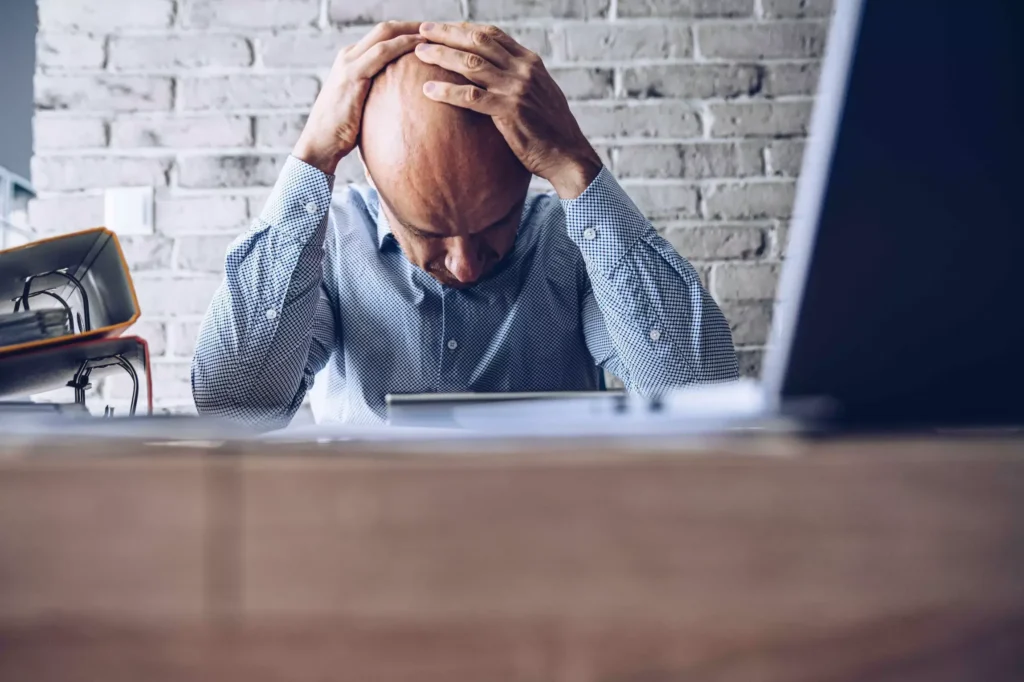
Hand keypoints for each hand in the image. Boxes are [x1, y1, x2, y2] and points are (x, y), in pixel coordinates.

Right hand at [293, 21, 423, 174]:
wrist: (320, 143)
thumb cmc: (343, 131)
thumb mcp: (363, 106)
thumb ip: (378, 96)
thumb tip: (403, 103)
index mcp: (352, 60)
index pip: (383, 36)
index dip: (407, 31)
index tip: (432, 36)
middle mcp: (349, 55)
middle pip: (386, 28)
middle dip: (413, 25)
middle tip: (440, 29)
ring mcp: (349, 63)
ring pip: (385, 34)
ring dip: (412, 31)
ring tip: (437, 33)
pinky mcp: (352, 75)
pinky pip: (381, 53)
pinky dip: (402, 46)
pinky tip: (421, 47)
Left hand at [415, 22, 602, 198]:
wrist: (569, 155)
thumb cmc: (551, 130)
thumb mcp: (540, 94)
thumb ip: (520, 79)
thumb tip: (497, 74)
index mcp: (531, 62)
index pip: (493, 35)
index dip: (465, 28)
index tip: (444, 28)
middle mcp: (524, 69)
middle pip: (478, 41)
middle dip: (448, 33)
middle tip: (423, 30)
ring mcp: (516, 89)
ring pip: (471, 63)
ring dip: (442, 55)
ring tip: (419, 53)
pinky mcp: (509, 111)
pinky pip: (470, 96)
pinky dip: (447, 90)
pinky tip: (428, 89)